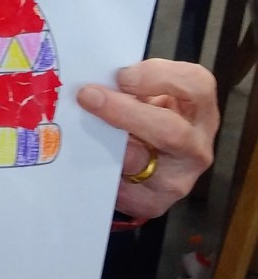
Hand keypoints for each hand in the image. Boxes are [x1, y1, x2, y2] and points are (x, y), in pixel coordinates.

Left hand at [76, 59, 217, 218]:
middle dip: (124, 112)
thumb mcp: (145, 93)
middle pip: (171, 131)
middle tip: (88, 97)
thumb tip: (94, 78)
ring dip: (105, 142)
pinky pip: (123, 189)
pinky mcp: (155, 202)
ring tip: (79, 128)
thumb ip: (129, 83)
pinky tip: (86, 159)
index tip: (122, 76)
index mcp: (198, 106)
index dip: (158, 77)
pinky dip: (99, 171)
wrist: (144, 159)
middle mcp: (196, 144)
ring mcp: (179, 178)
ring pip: (140, 161)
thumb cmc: (143, 114)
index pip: (196, 85)